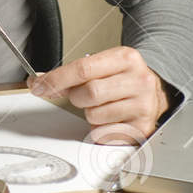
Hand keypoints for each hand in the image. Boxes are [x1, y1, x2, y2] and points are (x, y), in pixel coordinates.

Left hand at [27, 46, 169, 143]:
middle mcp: (139, 80)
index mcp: (125, 58)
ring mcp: (143, 105)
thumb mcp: (102, 66)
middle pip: (89, 93)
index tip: (38, 86)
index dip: (56, 79)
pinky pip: (105, 133)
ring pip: (95, 115)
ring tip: (102, 105)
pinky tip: (111, 118)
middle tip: (83, 96)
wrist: (155, 91)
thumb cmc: (122, 78)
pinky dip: (100, 128)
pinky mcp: (143, 127)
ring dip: (90, 114)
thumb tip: (38, 82)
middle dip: (77, 97)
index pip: (83, 68)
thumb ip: (71, 73)